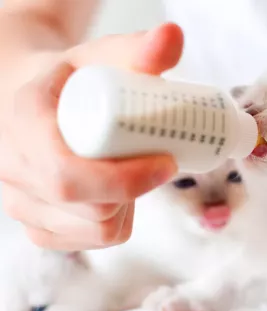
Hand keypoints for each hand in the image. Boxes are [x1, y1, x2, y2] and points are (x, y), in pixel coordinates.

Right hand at [0, 23, 183, 249]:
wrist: (36, 101)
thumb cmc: (71, 79)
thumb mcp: (100, 56)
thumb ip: (137, 48)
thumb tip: (174, 36)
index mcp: (23, 126)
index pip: (69, 175)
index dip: (125, 178)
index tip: (167, 160)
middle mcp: (13, 172)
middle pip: (91, 209)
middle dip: (136, 190)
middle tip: (159, 162)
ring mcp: (22, 205)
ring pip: (96, 230)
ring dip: (129, 206)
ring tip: (134, 172)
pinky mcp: (39, 226)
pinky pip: (89, 241)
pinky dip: (115, 222)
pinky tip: (117, 194)